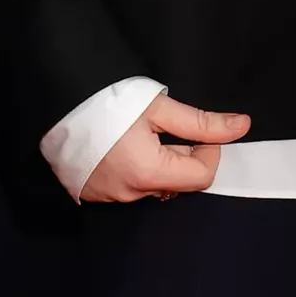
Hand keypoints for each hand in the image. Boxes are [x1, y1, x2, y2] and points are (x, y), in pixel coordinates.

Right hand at [80, 93, 249, 203]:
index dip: (209, 152)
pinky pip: (127, 188)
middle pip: (177, 183)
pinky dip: (133, 170)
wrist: (53, 99)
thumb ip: (202, 123)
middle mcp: (130, 193)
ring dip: (157, 164)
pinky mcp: (92, 194)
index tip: (199, 133)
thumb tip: (242, 126)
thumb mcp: (157, 107)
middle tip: (166, 128)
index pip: (202, 176)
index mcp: (149, 173)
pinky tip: (121, 147)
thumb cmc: (104, 100)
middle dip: (182, 157)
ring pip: (152, 185)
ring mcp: (109, 196)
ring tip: (139, 134)